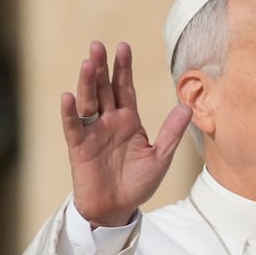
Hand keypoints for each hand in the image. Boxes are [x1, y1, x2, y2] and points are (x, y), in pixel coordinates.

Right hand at [61, 41, 192, 226]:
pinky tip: (68, 97)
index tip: (123, 47)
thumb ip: (171, 133)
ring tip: (87, 63)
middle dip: (102, 68)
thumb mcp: (160, 158)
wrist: (117, 208)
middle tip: (98, 46)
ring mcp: (93, 132)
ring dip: (86, 83)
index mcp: (128, 120)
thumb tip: (187, 107)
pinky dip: (69, 112)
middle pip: (104, 89)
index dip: (123, 68)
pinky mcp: (79, 147)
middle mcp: (109, 121)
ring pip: (88, 102)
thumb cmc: (138, 184)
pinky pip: (73, 126)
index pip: (125, 88)